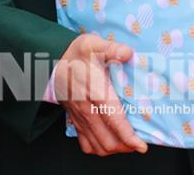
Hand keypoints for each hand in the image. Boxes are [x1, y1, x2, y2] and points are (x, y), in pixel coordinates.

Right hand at [52, 34, 146, 156]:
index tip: (141, 145)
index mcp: (95, 92)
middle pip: (107, 139)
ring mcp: (80, 117)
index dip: (128, 136)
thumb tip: (127, 53)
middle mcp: (87, 109)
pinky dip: (99, 148)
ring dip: (114, 149)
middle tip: (140, 143)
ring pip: (96, 145)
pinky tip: (110, 143)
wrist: (52, 62)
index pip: (113, 119)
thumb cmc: (76, 54)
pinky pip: (85, 144)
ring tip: (129, 145)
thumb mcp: (93, 45)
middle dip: (125, 146)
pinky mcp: (75, 121)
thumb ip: (111, 49)